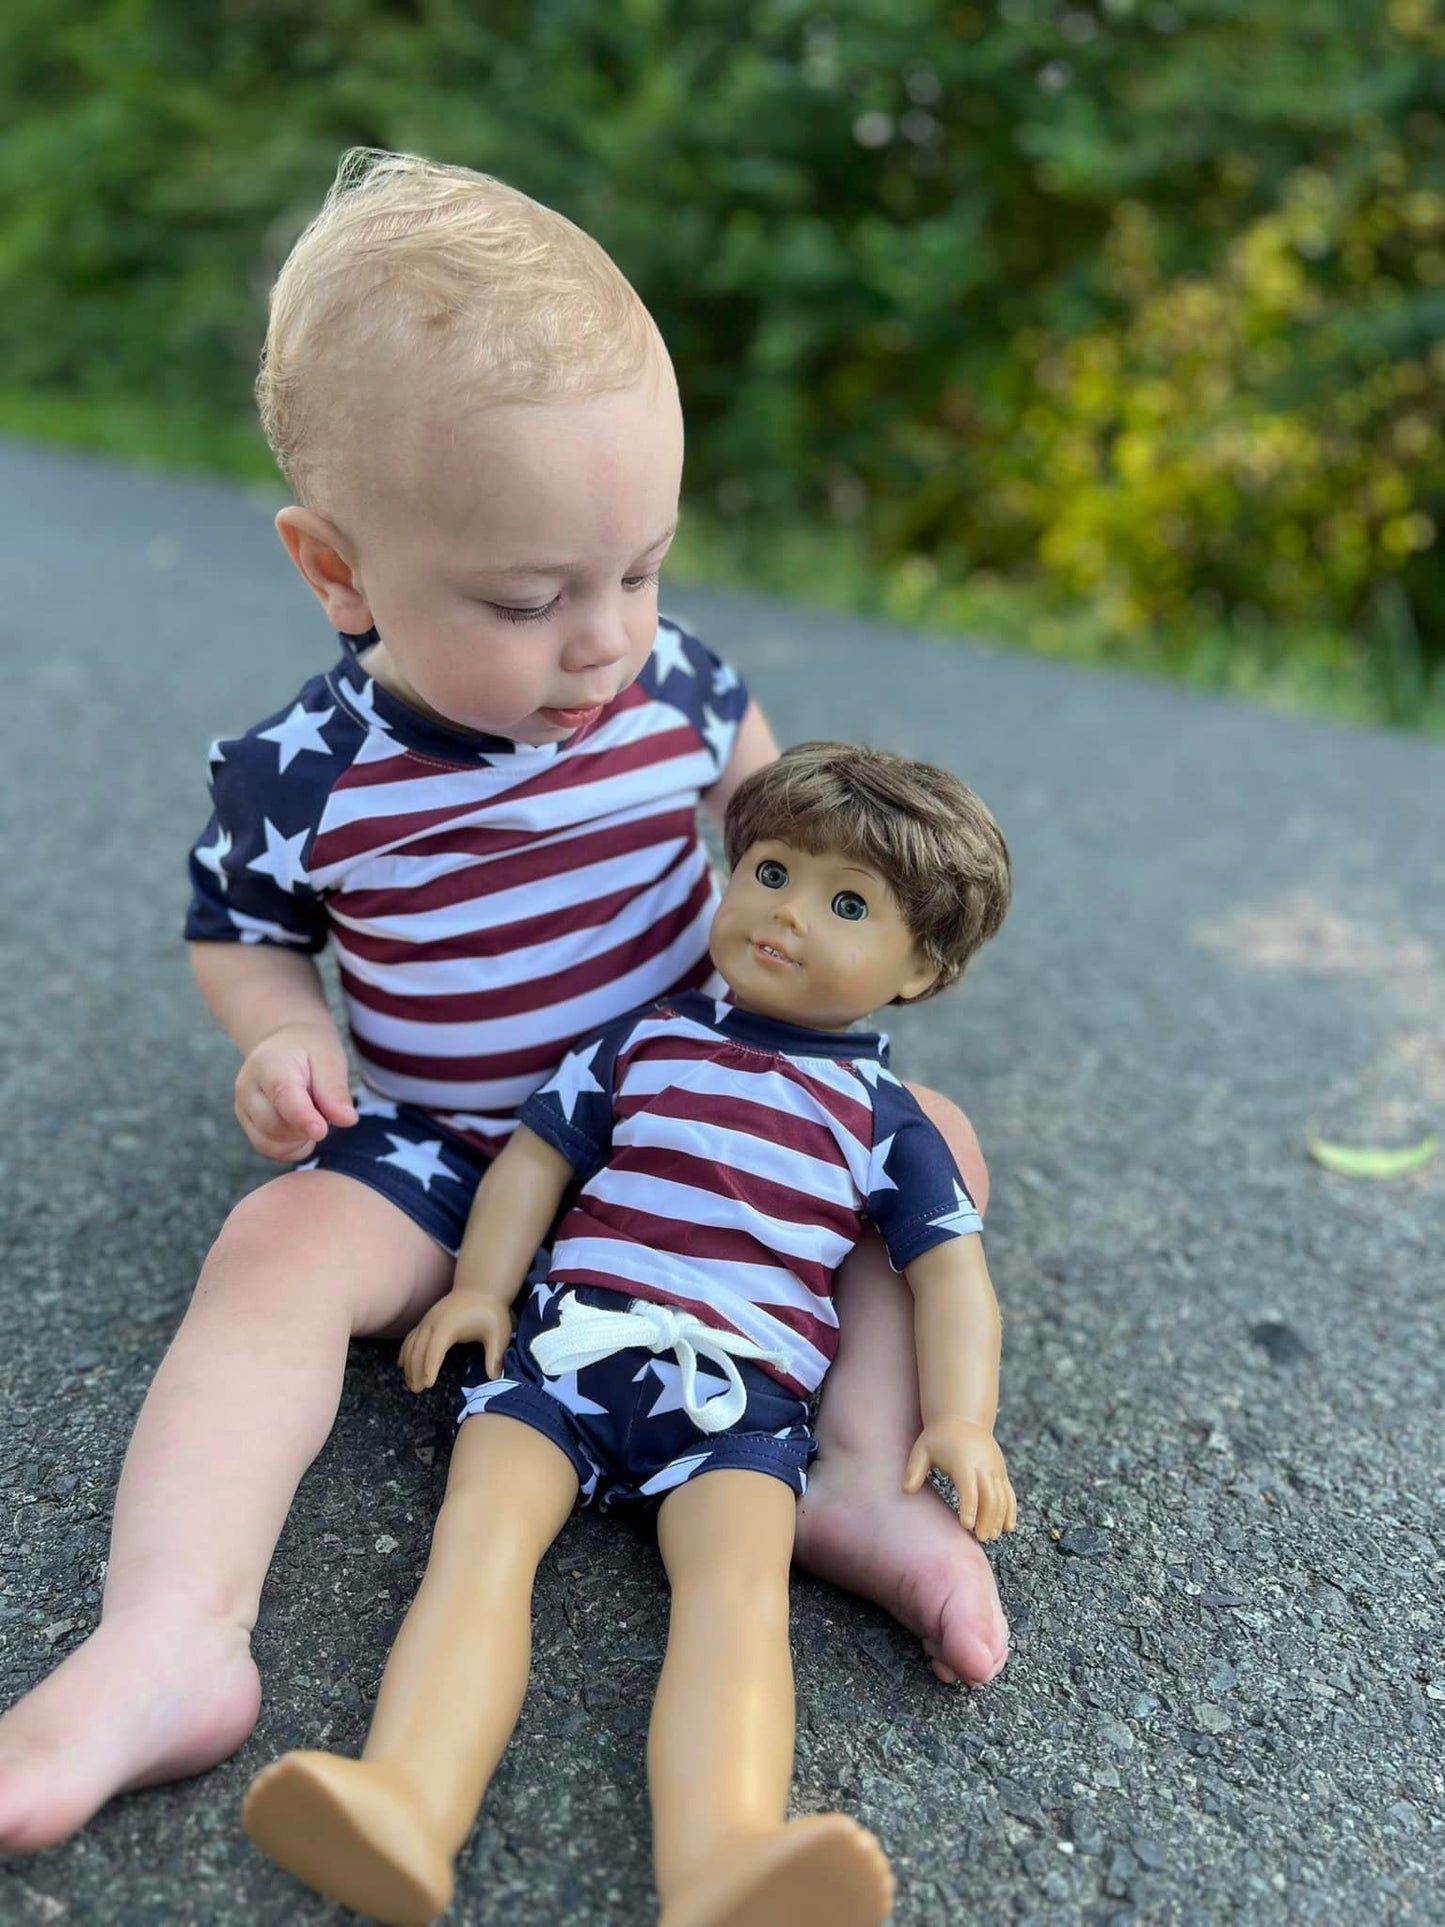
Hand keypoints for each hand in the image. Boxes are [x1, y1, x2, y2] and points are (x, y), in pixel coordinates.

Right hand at [234, 1021, 357, 1160]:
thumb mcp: (329, 1060)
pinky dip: (291, 1148)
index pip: (282, 1096)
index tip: (322, 1131)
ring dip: (299, 1141)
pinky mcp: (248, 1125)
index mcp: (269, 1065)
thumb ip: (335, 1091)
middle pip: (274, 1126)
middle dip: (306, 1129)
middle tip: (324, 1111)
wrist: (285, 1045)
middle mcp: (248, 1089)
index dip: (302, 1118)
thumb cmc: (310, 1051)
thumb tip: (347, 1120)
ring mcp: (244, 1109)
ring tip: (314, 1117)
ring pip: (269, 1144)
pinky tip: (304, 1131)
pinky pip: (268, 1149)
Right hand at [400, 1295, 513, 1390]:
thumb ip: (495, 1355)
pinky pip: (411, 1337)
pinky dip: (405, 1352)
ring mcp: (428, 1320)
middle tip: (417, 1390)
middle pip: (419, 1349)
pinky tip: (402, 1365)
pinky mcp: (427, 1320)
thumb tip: (494, 1378)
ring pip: (412, 1344)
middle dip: (416, 1371)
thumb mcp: (498, 1333)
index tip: (428, 1385)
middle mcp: (433, 1322)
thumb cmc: (490, 1312)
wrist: (481, 1287)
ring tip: (411, 1384)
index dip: (429, 1367)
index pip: (435, 1350)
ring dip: (409, 1365)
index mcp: (449, 1326)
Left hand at [904, 1418, 1016, 1541]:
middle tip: (980, 1539)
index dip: (969, 1507)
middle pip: (990, 1497)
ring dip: (999, 1518)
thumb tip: (906, 1491)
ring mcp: (995, 1470)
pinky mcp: (1002, 1473)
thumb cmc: (938, 1438)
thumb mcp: (922, 1449)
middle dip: (987, 1519)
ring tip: (991, 1537)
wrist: (964, 1420)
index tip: (966, 1526)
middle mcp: (984, 1467)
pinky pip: (1010, 1494)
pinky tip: (1008, 1528)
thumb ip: (914, 1470)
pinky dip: (1011, 1511)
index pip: (969, 1488)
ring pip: (1003, 1498)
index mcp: (964, 1462)